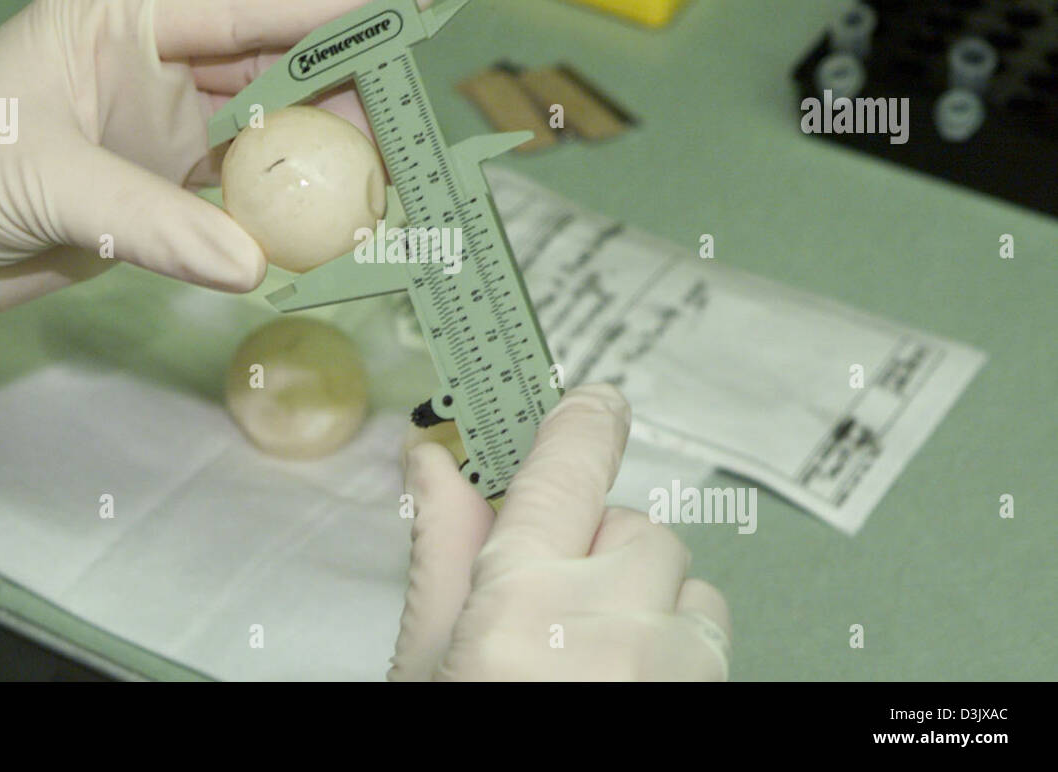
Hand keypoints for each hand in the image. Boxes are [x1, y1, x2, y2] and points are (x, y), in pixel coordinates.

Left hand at [0, 0, 438, 364]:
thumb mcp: (43, 179)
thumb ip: (151, 221)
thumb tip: (255, 264)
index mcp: (123, 17)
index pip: (247, 4)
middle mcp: (155, 60)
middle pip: (277, 62)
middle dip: (351, 81)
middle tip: (421, 110)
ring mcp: (165, 124)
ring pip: (273, 126)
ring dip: (329, 149)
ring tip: (395, 171)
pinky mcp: (165, 184)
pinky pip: (247, 185)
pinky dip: (289, 203)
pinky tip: (336, 215)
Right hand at [389, 384, 731, 680]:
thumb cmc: (454, 741)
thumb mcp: (426, 665)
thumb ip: (442, 557)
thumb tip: (431, 460)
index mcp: (516, 609)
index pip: (567, 467)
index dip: (584, 421)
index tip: (594, 400)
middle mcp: (606, 631)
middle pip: (632, 527)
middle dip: (594, 553)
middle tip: (547, 615)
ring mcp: (671, 667)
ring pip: (679, 575)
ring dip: (641, 599)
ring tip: (587, 660)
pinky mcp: (712, 691)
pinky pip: (708, 628)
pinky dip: (673, 643)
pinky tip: (622, 679)